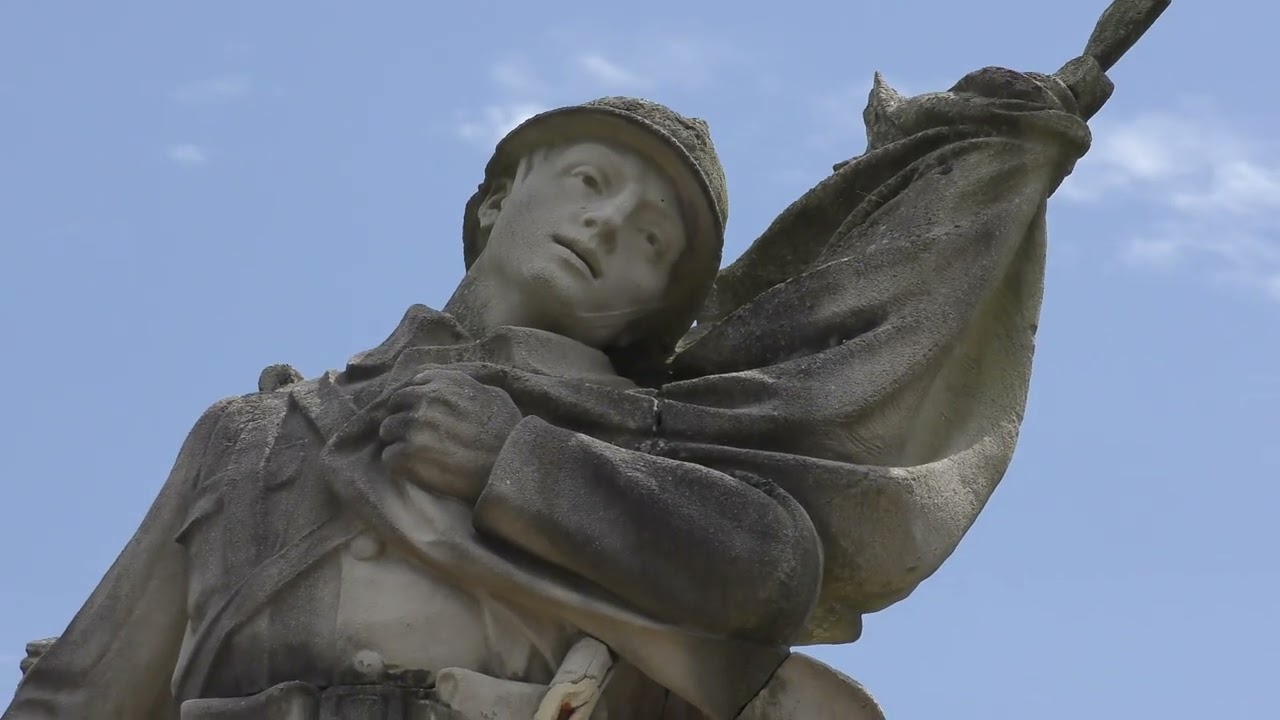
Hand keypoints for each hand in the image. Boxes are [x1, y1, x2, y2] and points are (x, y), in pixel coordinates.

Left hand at [378, 368, 522, 503]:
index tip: (422, 413)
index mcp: (444, 381)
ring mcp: (413, 426)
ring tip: (417, 454)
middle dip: (403, 418)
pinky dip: (399, 463)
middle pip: (395, 404)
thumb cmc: (507, 432)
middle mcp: (425, 398)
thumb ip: (465, 383)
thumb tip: (445, 381)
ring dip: (398, 440)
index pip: (412, 383)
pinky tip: (417, 469)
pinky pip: (388, 456)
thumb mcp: (493, 395)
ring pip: (387, 429)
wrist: (507, 467)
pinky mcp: (406, 454)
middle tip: (418, 437)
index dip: (415, 399)